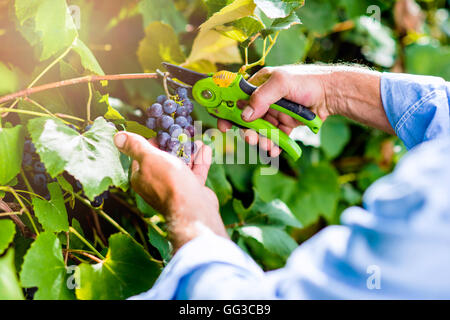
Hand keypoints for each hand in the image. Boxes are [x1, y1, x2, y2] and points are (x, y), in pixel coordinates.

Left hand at [114, 132, 227, 250]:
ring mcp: (175, 188)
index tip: (160, 131)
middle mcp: (156, 184)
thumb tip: (117, 136)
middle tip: (179, 132)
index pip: (142, 157)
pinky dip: (199, 160)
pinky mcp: (190, 191)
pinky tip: (204, 148)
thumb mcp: (149, 158)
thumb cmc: (169, 182)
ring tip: (194, 139)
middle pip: (163, 160)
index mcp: (141, 178)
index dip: (150, 142)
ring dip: (188, 151)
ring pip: (181, 166)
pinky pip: (194, 173)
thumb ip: (135, 146)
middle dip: (172, 146)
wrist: (193, 209)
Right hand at [218, 65, 333, 156]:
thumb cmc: (307, 82)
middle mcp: (265, 99)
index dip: (228, 111)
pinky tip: (275, 150)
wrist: (332, 94)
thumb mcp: (281, 83)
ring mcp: (275, 113)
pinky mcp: (285, 124)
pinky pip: (274, 137)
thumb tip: (245, 115)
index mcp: (259, 84)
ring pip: (260, 131)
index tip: (223, 126)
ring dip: (261, 140)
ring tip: (267, 147)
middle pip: (247, 119)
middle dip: (247, 131)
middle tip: (251, 139)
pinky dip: (273, 145)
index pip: (237, 98)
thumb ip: (262, 98)